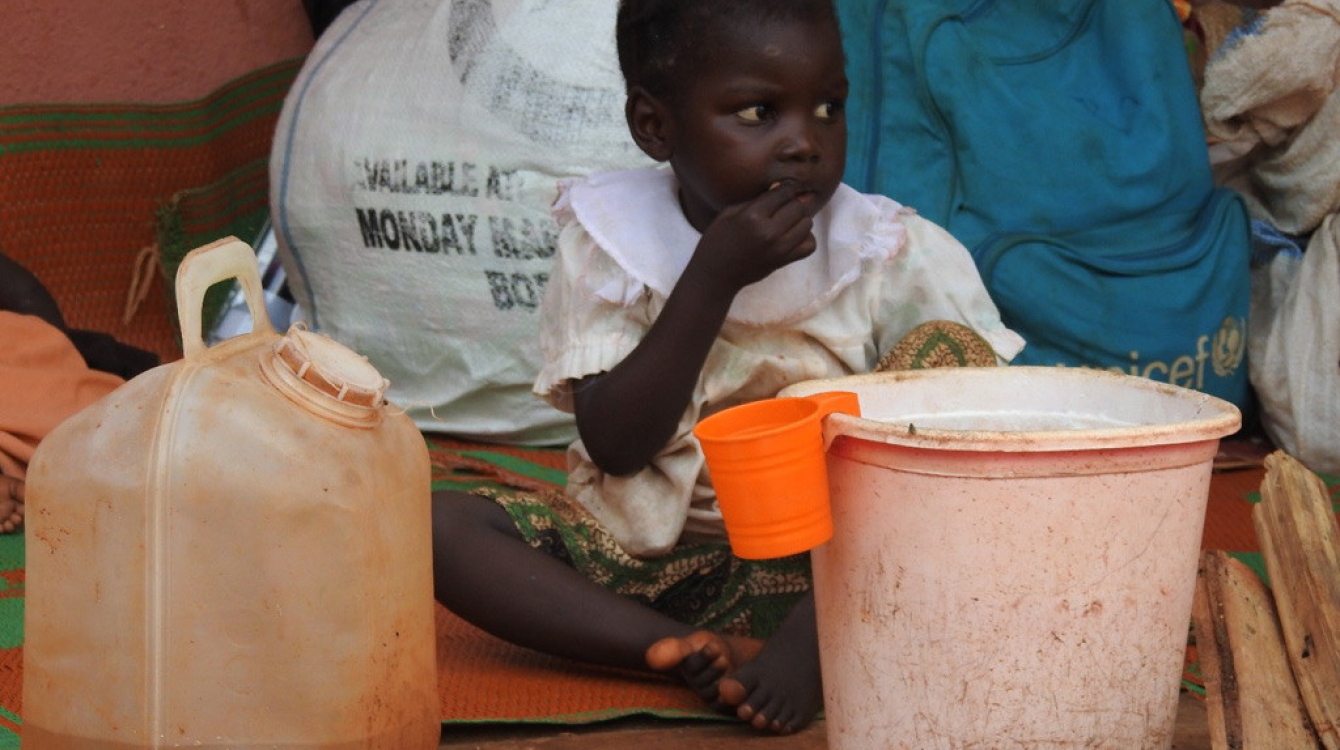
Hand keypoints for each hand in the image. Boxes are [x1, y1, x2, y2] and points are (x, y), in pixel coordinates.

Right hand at [688, 183, 816, 294]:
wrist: (715, 275)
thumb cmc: (717, 239)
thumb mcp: (729, 213)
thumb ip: (755, 200)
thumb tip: (780, 187)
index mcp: (752, 216)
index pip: (783, 192)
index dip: (785, 187)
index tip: (782, 189)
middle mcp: (768, 232)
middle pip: (798, 207)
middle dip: (793, 202)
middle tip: (784, 206)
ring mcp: (778, 249)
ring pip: (807, 223)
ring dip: (801, 219)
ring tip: (788, 220)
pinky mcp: (783, 261)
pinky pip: (810, 245)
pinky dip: (806, 238)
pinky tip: (794, 236)